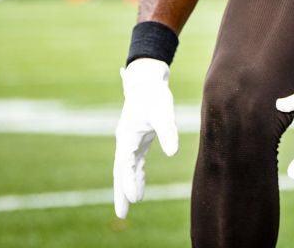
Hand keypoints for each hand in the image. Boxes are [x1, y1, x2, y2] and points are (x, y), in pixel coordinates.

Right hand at [113, 58, 178, 218]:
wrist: (147, 80)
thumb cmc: (154, 95)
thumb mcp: (163, 113)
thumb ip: (168, 132)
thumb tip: (173, 152)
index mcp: (127, 137)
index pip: (125, 165)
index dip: (128, 182)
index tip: (132, 199)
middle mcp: (125, 141)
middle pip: (120, 172)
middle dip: (120, 193)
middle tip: (121, 215)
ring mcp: (129, 141)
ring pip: (125, 169)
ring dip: (127, 186)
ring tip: (130, 206)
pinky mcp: (137, 139)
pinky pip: (133, 162)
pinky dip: (135, 175)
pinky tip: (139, 188)